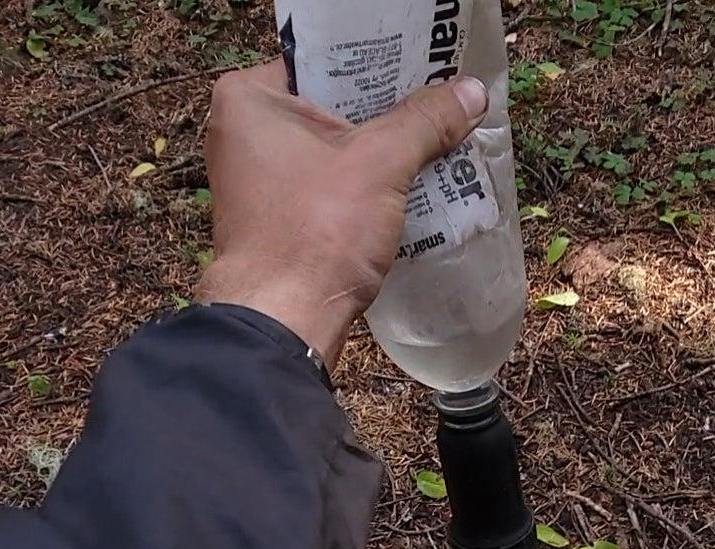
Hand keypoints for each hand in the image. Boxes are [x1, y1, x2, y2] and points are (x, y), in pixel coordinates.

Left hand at [197, 61, 488, 363]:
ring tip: (440, 138)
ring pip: (338, 148)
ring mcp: (260, 178)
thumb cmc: (313, 234)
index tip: (428, 65)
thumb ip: (426, 121)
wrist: (283, 321)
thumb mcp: (381, 163)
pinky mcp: (279, 216)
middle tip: (441, 101)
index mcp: (250, 99)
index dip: (380, 64)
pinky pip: (333, 184)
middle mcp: (245, 133)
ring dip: (385, 150)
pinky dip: (369, 185)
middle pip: (336, 104)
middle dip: (390, 111)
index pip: (325, 60)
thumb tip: (470, 93)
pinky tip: (414, 184)